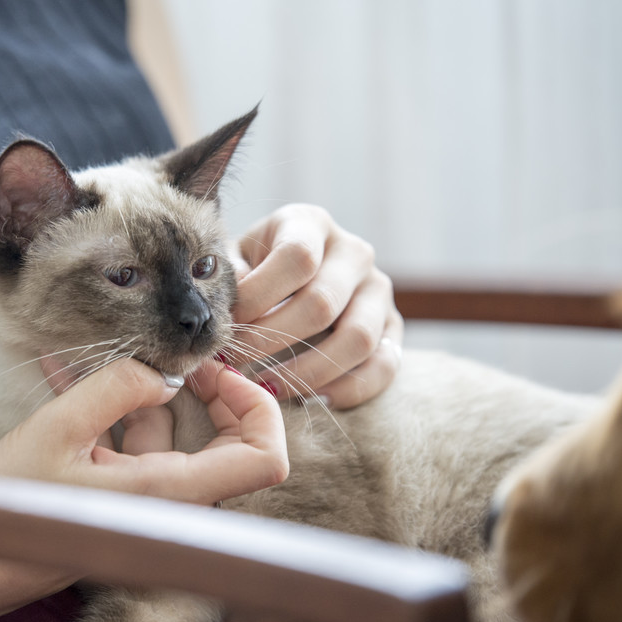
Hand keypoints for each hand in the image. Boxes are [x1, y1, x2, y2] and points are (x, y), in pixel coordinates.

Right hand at [0, 358, 287, 505]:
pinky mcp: (124, 492)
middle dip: (212, 391)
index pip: (264, 459)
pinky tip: (66, 371)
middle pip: (234, 444)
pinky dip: (115, 408)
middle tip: (176, 359)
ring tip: (100, 354)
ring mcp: (150, 498)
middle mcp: (173, 500)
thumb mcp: (59, 428)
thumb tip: (165, 376)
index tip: (215, 373)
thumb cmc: (13, 504)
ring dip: (145, 390)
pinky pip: (137, 442)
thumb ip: (117, 387)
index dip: (257, 407)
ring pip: (177, 436)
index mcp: (171, 491)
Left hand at [231, 204, 403, 409]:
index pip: (297, 257)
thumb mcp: (236, 261)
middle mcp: (353, 251)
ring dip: (308, 371)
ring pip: (357, 338)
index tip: (229, 323)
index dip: (260, 295)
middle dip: (274, 339)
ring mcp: (378, 289)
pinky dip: (349, 389)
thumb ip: (232, 279)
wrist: (290, 283)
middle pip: (323, 302)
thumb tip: (229, 308)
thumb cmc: (254, 270)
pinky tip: (313, 397)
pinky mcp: (392, 326)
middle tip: (239, 361)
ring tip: (270, 385)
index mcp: (311, 224)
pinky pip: (383, 365)